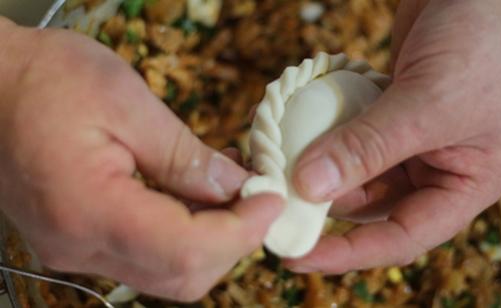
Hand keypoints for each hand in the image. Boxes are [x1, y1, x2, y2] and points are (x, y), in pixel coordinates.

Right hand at [0, 18, 281, 300]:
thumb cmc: (45, 79)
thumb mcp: (126, 102)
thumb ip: (185, 155)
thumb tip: (236, 186)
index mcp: (88, 208)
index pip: (185, 249)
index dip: (241, 232)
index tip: (271, 200)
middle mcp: (78, 244)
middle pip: (180, 274)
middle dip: (233, 241)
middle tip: (260, 197)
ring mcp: (75, 247)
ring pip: (165, 272)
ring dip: (213, 239)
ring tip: (236, 191)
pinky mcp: (78, 238)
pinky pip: (145, 254)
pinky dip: (184, 234)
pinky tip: (201, 195)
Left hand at [286, 0, 500, 272]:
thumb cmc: (486, 44)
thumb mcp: (428, 104)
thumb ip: (369, 147)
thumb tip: (309, 186)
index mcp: (462, 184)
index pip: (401, 236)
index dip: (349, 253)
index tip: (298, 257)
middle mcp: (433, 167)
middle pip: (369, 204)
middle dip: (323, 202)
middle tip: (275, 198)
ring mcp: (406, 137)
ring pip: (351, 168)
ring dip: (316, 164)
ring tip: (277, 160)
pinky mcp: (385, 109)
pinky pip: (346, 132)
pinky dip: (320, 132)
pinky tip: (293, 128)